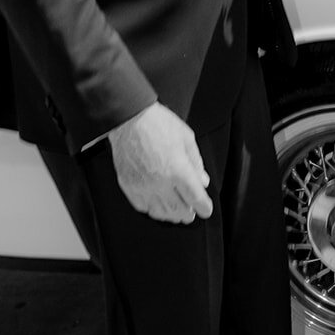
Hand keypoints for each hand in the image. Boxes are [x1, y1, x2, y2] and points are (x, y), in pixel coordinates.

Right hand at [108, 102, 212, 223]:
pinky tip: (158, 205)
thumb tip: (202, 180)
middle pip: (179, 210)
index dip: (204, 207)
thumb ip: (196, 162)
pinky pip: (143, 207)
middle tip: (191, 213)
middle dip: (188, 214)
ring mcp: (143, 186)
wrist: (128, 119)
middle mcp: (160, 182)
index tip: (206, 209)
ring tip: (177, 212)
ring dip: (171, 215)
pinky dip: (153, 209)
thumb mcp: (186, 137)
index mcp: (178, 169)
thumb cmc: (157, 123)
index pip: (195, 198)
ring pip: (161, 212)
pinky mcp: (129, 186)